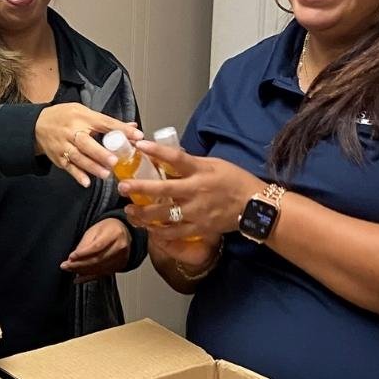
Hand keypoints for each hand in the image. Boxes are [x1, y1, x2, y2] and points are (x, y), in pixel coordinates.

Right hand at [35, 103, 141, 187]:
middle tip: (114, 161)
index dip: (122, 129)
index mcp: (83, 117)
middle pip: (86, 143)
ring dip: (92, 167)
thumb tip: (133, 127)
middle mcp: (72, 131)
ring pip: (78, 157)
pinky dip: (77, 175)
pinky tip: (86, 182)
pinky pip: (68, 167)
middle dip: (100, 153)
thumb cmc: (66, 118)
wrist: (37, 125)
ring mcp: (64, 145)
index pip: (105, 123)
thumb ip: (108, 122)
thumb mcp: (85, 113)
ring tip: (106, 174)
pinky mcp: (58, 157)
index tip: (137, 136)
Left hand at [61, 218, 130, 281]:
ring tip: (70, 270)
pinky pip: (102, 274)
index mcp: (114, 234)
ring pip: (99, 269)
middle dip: (80, 264)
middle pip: (98, 259)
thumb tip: (72, 259)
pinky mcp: (119, 267)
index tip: (71, 257)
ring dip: (83, 271)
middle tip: (66, 266)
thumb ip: (84, 244)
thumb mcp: (94, 230)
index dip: (83, 253)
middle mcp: (120, 247)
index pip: (97, 246)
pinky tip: (79, 279)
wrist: (123, 232)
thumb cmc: (107, 229)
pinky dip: (89, 278)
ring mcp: (121, 258)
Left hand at [120, 140, 264, 240]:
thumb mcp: (215, 165)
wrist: (255, 207)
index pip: (176, 158)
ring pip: (163, 215)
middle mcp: (196, 191)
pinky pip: (174, 232)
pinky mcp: (199, 228)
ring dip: (143, 213)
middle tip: (122, 187)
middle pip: (163, 189)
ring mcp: (197, 212)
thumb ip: (192, 163)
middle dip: (140, 188)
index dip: (157, 151)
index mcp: (201, 171)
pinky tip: (148, 228)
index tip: (139, 145)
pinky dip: (159, 231)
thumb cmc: (235, 181)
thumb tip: (168, 157)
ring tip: (130, 211)